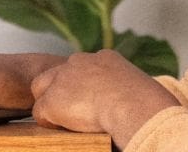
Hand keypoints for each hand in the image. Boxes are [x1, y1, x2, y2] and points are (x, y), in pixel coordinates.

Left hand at [29, 50, 179, 147]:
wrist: (134, 108)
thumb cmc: (146, 105)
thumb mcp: (138, 87)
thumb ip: (123, 88)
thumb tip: (125, 105)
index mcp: (105, 58)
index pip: (82, 68)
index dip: (81, 86)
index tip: (91, 101)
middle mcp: (81, 61)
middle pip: (57, 73)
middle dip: (60, 91)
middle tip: (75, 112)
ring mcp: (64, 78)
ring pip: (43, 90)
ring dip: (54, 106)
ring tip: (71, 123)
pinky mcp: (52, 99)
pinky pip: (40, 114)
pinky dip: (50, 123)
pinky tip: (67, 130)